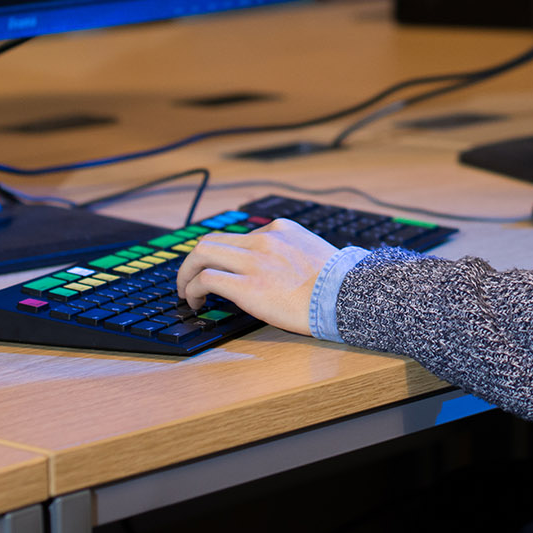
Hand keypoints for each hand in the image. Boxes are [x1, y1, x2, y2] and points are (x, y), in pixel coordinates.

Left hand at [175, 219, 338, 335]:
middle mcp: (263, 239)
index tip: (220, 269)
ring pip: (201, 254)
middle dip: (194, 261)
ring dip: (187, 273)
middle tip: (190, 278)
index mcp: (280, 229)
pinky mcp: (247, 285)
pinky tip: (195, 302)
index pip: (238, 236)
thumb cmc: (337, 284)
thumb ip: (290, 253)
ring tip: (186, 292)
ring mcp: (253, 261)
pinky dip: (193, 289)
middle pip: (210, 240)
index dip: (223, 255)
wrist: (347, 295)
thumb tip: (277, 270)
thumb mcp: (313, 253)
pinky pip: (206, 279)